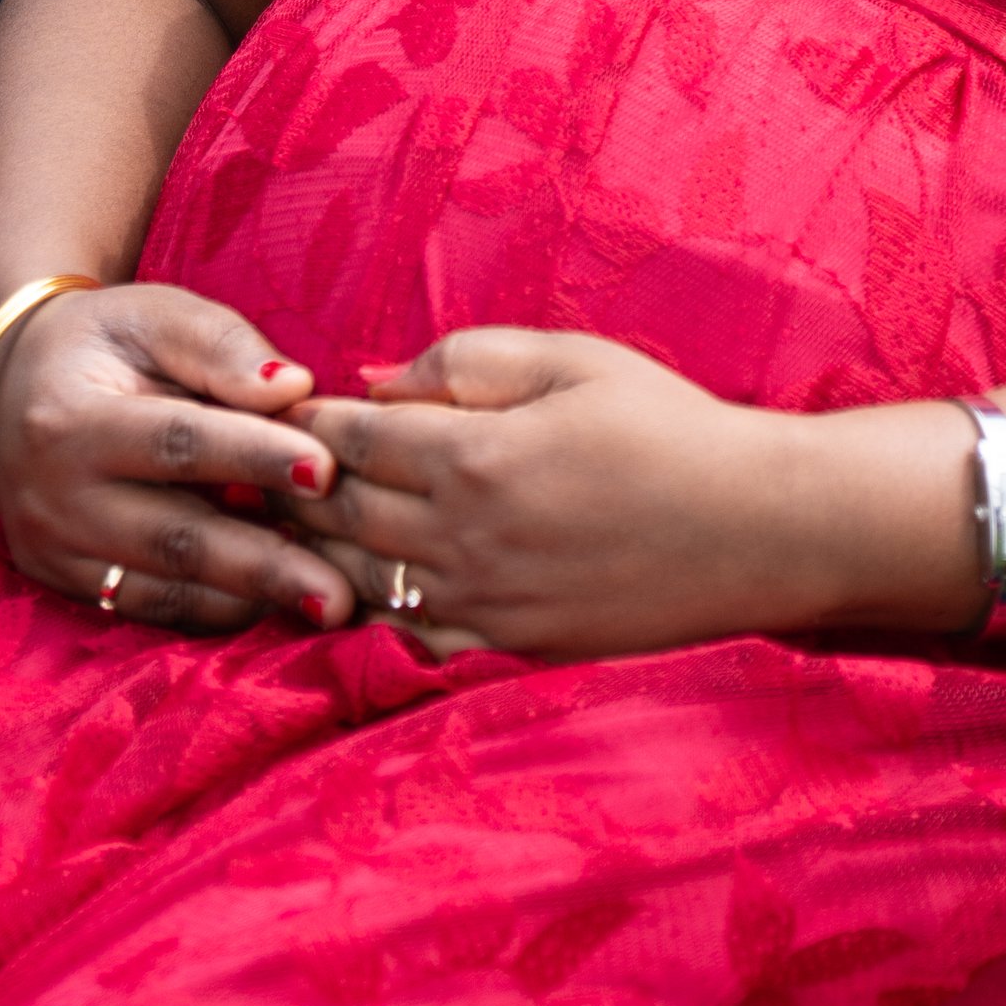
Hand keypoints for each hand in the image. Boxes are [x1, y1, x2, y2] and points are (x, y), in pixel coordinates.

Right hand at [0, 279, 353, 632]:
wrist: (20, 377)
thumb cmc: (108, 339)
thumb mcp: (156, 314)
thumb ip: (221, 346)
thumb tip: (292, 389)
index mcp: (69, 419)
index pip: (176, 443)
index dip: (253, 456)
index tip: (326, 470)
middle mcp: (53, 498)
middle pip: (173, 538)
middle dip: (263, 565)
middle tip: (340, 591)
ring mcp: (55, 550)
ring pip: (165, 590)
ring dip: (249, 600)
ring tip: (326, 603)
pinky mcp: (66, 583)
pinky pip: (151, 609)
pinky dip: (217, 610)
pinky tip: (276, 603)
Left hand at [298, 330, 810, 661]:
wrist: (754, 528)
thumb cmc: (667, 425)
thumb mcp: (571, 360)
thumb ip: (466, 360)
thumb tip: (377, 379)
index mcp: (474, 454)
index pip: (352, 439)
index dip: (305, 424)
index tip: (273, 411)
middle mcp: (464, 536)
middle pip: (340, 514)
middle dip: (290, 489)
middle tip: (251, 472)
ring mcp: (485, 601)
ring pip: (363, 581)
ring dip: (315, 554)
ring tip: (281, 532)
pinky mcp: (511, 645)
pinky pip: (413, 635)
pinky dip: (373, 612)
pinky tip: (358, 592)